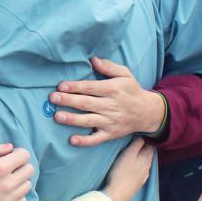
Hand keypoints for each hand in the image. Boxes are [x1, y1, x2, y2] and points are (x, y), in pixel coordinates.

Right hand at [0, 143, 32, 200]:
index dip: (18, 153)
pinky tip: (6, 193)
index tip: (10, 156)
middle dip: (21, 165)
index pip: (24, 155)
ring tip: (7, 181)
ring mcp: (9, 199)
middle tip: (9, 168)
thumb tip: (10, 147)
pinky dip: (17, 195)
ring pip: (27, 185)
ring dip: (20, 181)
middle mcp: (8, 183)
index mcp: (0, 167)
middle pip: (29, 170)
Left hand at [51, 57, 165, 146]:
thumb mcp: (125, 74)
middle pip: (87, 103)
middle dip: (69, 100)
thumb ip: (109, 66)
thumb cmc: (131, 91)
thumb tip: (93, 59)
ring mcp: (110, 121)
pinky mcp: (110, 134)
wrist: (148, 112)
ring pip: (89, 121)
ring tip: (57, 116)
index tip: (61, 86)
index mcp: (112, 90)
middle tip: (53, 98)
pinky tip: (72, 140)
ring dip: (72, 119)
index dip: (75, 87)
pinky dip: (85, 141)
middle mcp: (111, 106)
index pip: (91, 88)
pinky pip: (96, 139)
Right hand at [103, 137, 154, 200]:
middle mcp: (147, 166)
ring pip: (146, 163)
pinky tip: (134, 166)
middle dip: (146, 147)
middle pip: (149, 154)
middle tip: (138, 141)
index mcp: (146, 158)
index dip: (147, 139)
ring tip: (135, 152)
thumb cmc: (121, 172)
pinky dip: (140, 166)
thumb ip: (136, 145)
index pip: (150, 145)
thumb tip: (143, 137)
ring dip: (142, 157)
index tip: (141, 134)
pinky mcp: (139, 182)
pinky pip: (142, 171)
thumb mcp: (128, 155)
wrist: (119, 193)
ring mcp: (144, 175)